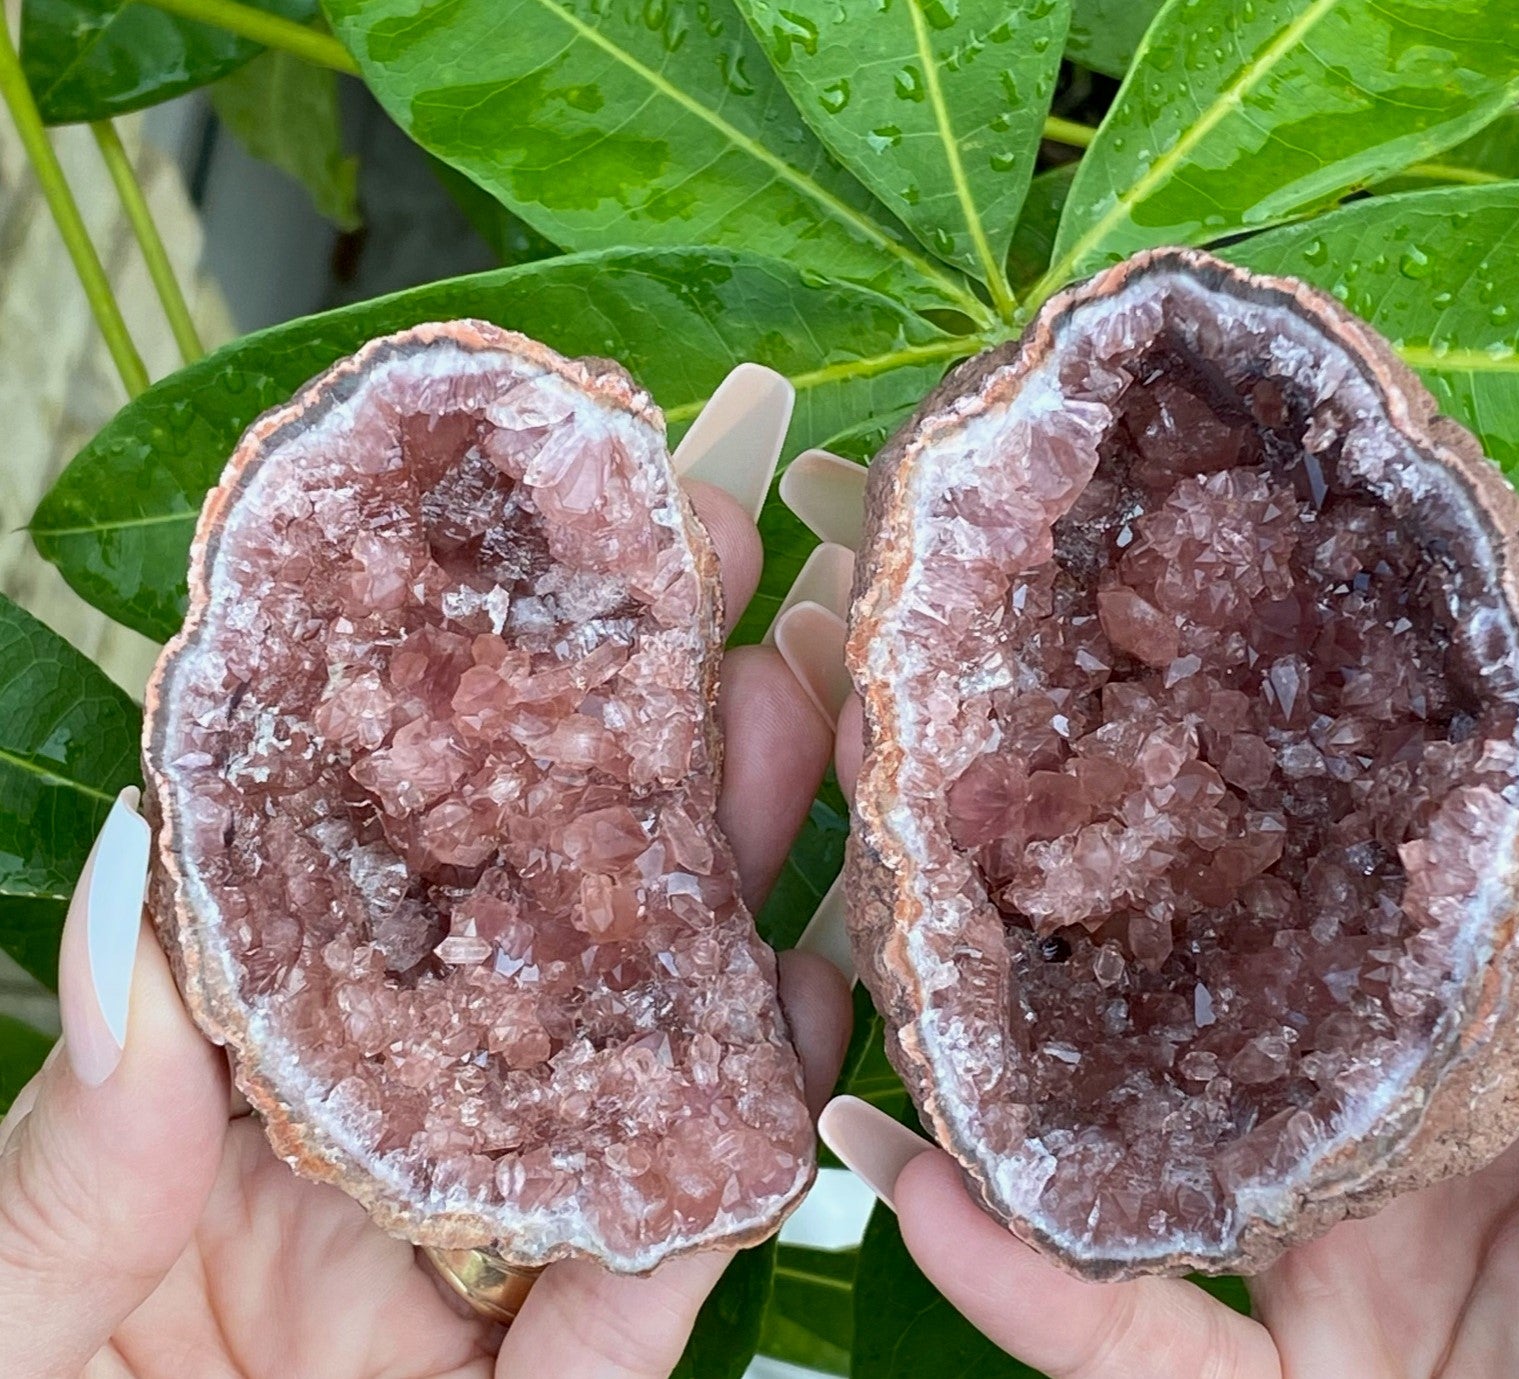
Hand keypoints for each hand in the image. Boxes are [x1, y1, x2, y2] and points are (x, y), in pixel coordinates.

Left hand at [0, 476, 852, 1378]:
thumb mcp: (4, 1308)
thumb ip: (76, 1141)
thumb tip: (138, 872)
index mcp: (219, 1121)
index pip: (353, 909)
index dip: (440, 753)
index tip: (524, 604)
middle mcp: (364, 1182)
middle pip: (529, 976)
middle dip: (638, 803)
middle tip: (729, 635)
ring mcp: (458, 1301)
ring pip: (619, 1108)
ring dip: (720, 940)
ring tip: (796, 773)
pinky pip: (642, 1311)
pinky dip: (721, 1189)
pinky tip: (801, 1041)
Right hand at [821, 583, 1518, 1378]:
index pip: (1370, 869)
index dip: (1270, 756)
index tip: (1159, 635)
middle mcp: (1400, 1132)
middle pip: (1214, 991)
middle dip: (1086, 885)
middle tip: (962, 762)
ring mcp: (1331, 1267)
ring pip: (1139, 1151)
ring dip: (1009, 1059)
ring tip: (899, 937)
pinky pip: (1130, 1348)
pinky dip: (1021, 1284)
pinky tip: (921, 1188)